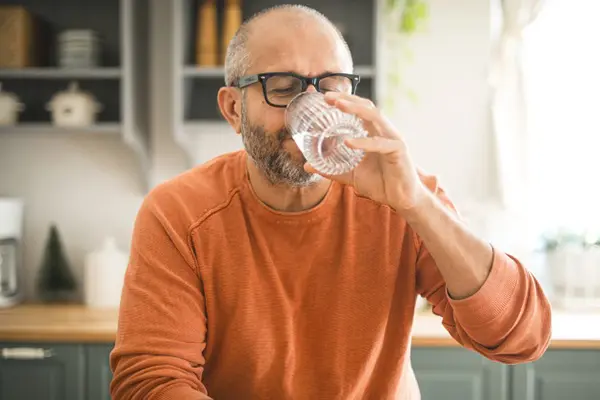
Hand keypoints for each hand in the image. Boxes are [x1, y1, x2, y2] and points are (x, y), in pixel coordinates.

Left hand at [304, 92, 428, 212]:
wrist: (400, 200)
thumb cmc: (379, 183)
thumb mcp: (349, 175)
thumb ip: (330, 169)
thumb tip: (307, 165)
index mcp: (372, 132)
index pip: (357, 110)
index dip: (342, 100)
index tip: (321, 97)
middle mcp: (383, 131)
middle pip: (365, 106)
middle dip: (346, 99)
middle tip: (327, 96)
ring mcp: (392, 138)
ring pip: (374, 116)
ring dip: (355, 109)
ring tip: (338, 105)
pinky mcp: (399, 151)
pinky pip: (380, 143)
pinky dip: (363, 142)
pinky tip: (348, 142)